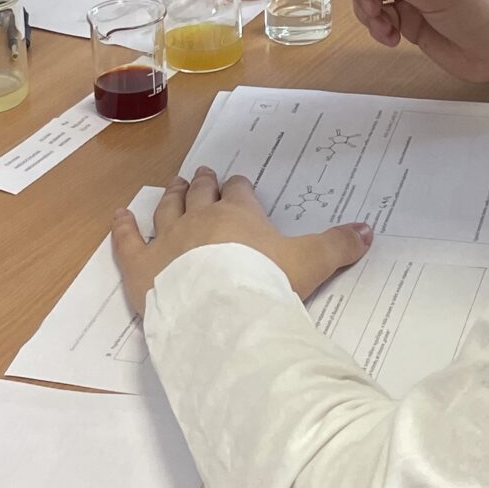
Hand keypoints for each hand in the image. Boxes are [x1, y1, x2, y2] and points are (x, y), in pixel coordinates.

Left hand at [111, 169, 372, 317]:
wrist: (222, 312)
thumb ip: (339, 245)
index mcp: (240, 215)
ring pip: (167, 210)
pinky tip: (118, 215)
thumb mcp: (312, 262)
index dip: (238, 188)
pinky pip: (127, 241)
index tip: (238, 184)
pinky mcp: (141, 266)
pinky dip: (122, 227)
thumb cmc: (267, 283)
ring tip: (174, 185)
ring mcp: (167, 240)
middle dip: (203, 185)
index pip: (239, 193)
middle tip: (202, 175)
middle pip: (201, 195)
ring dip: (171, 196)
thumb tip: (370, 230)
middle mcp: (200, 220)